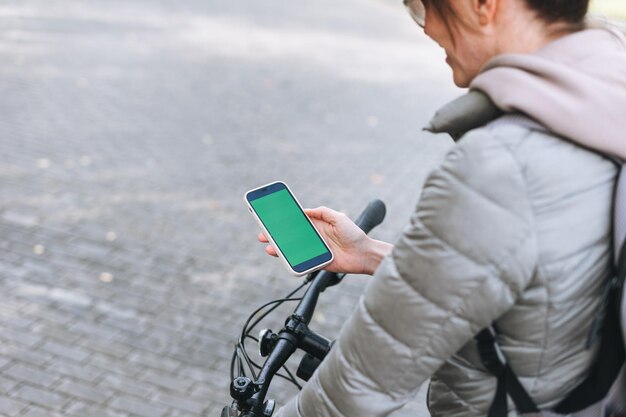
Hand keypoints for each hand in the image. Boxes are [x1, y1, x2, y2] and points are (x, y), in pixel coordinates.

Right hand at [258, 206, 391, 274]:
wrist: (364, 254)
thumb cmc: (354, 234)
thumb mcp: (338, 217)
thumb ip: (321, 212)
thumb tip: (304, 210)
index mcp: (317, 224)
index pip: (296, 221)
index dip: (283, 220)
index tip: (271, 218)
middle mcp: (313, 237)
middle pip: (290, 236)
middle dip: (275, 235)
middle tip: (263, 234)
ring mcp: (313, 250)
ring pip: (292, 249)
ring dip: (279, 248)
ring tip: (269, 247)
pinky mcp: (316, 261)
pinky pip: (300, 261)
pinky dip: (290, 260)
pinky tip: (282, 257)